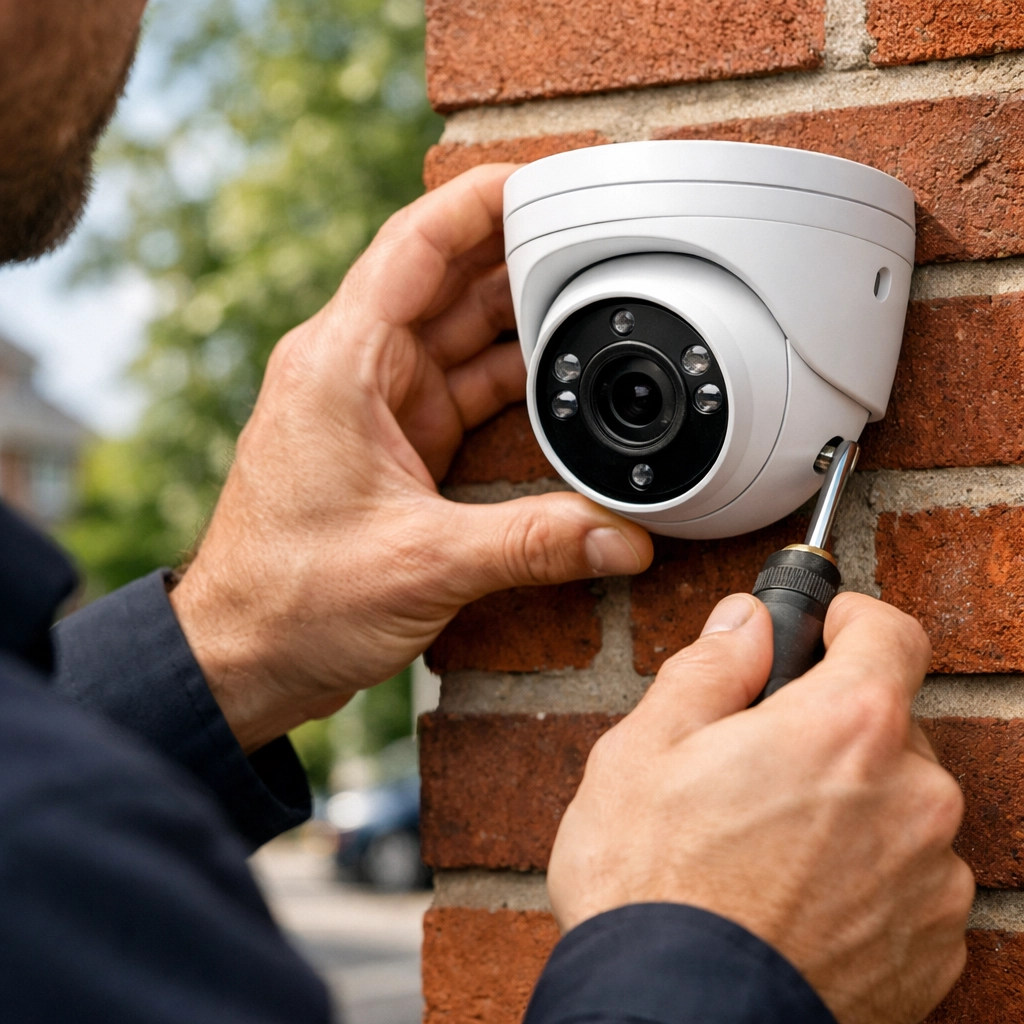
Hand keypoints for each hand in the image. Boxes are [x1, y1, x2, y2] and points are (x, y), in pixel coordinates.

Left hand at [168, 165, 652, 752]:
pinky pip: (461, 387)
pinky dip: (509, 377)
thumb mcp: (422, 565)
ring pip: (458, 334)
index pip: (414, 246)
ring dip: (519, 315)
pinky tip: (560, 374)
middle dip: (517, 253)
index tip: (543, 176)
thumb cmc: (292, 599)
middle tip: (597, 235)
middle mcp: (355, 371)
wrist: (243, 655)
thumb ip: (532, 544)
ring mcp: (376, 407)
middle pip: (446, 282)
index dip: (478, 200)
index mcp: (341, 366)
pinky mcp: (394, 446)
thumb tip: (628, 539)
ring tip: (595, 293)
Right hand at [548, 591, 972, 1023]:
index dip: (852, 620)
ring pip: (900, 805)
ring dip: (851, 804)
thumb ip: (712, 666)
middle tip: (758, 760)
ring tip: (768, 843)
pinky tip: (795, 896)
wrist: (669, 1019)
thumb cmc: (649, 882)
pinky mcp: (930, 952)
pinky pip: (908, 880)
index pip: (892, 634)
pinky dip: (866, 873)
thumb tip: (748, 622)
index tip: (824, 629)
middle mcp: (913, 798)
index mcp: (846, 728)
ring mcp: (931, 882)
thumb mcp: (646, 746)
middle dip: (832, 726)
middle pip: (890, 724)